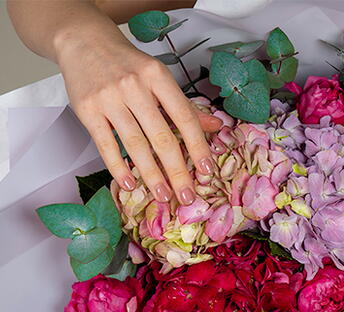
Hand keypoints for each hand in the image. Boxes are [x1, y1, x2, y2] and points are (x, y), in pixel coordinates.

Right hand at [58, 34, 221, 203]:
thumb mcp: (160, 78)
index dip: (197, 147)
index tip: (206, 171)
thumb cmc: (127, 64)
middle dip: (176, 171)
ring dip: (151, 175)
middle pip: (161, 137)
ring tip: (163, 195)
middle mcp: (134, 86)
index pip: (184, 118)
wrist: (83, 40)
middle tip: (186, 195)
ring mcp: (109, 98)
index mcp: (158, 76)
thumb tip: (216, 128)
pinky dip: (118, 167)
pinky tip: (130, 184)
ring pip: (135, 144)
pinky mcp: (87, 110)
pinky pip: (105, 145)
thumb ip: (185, 106)